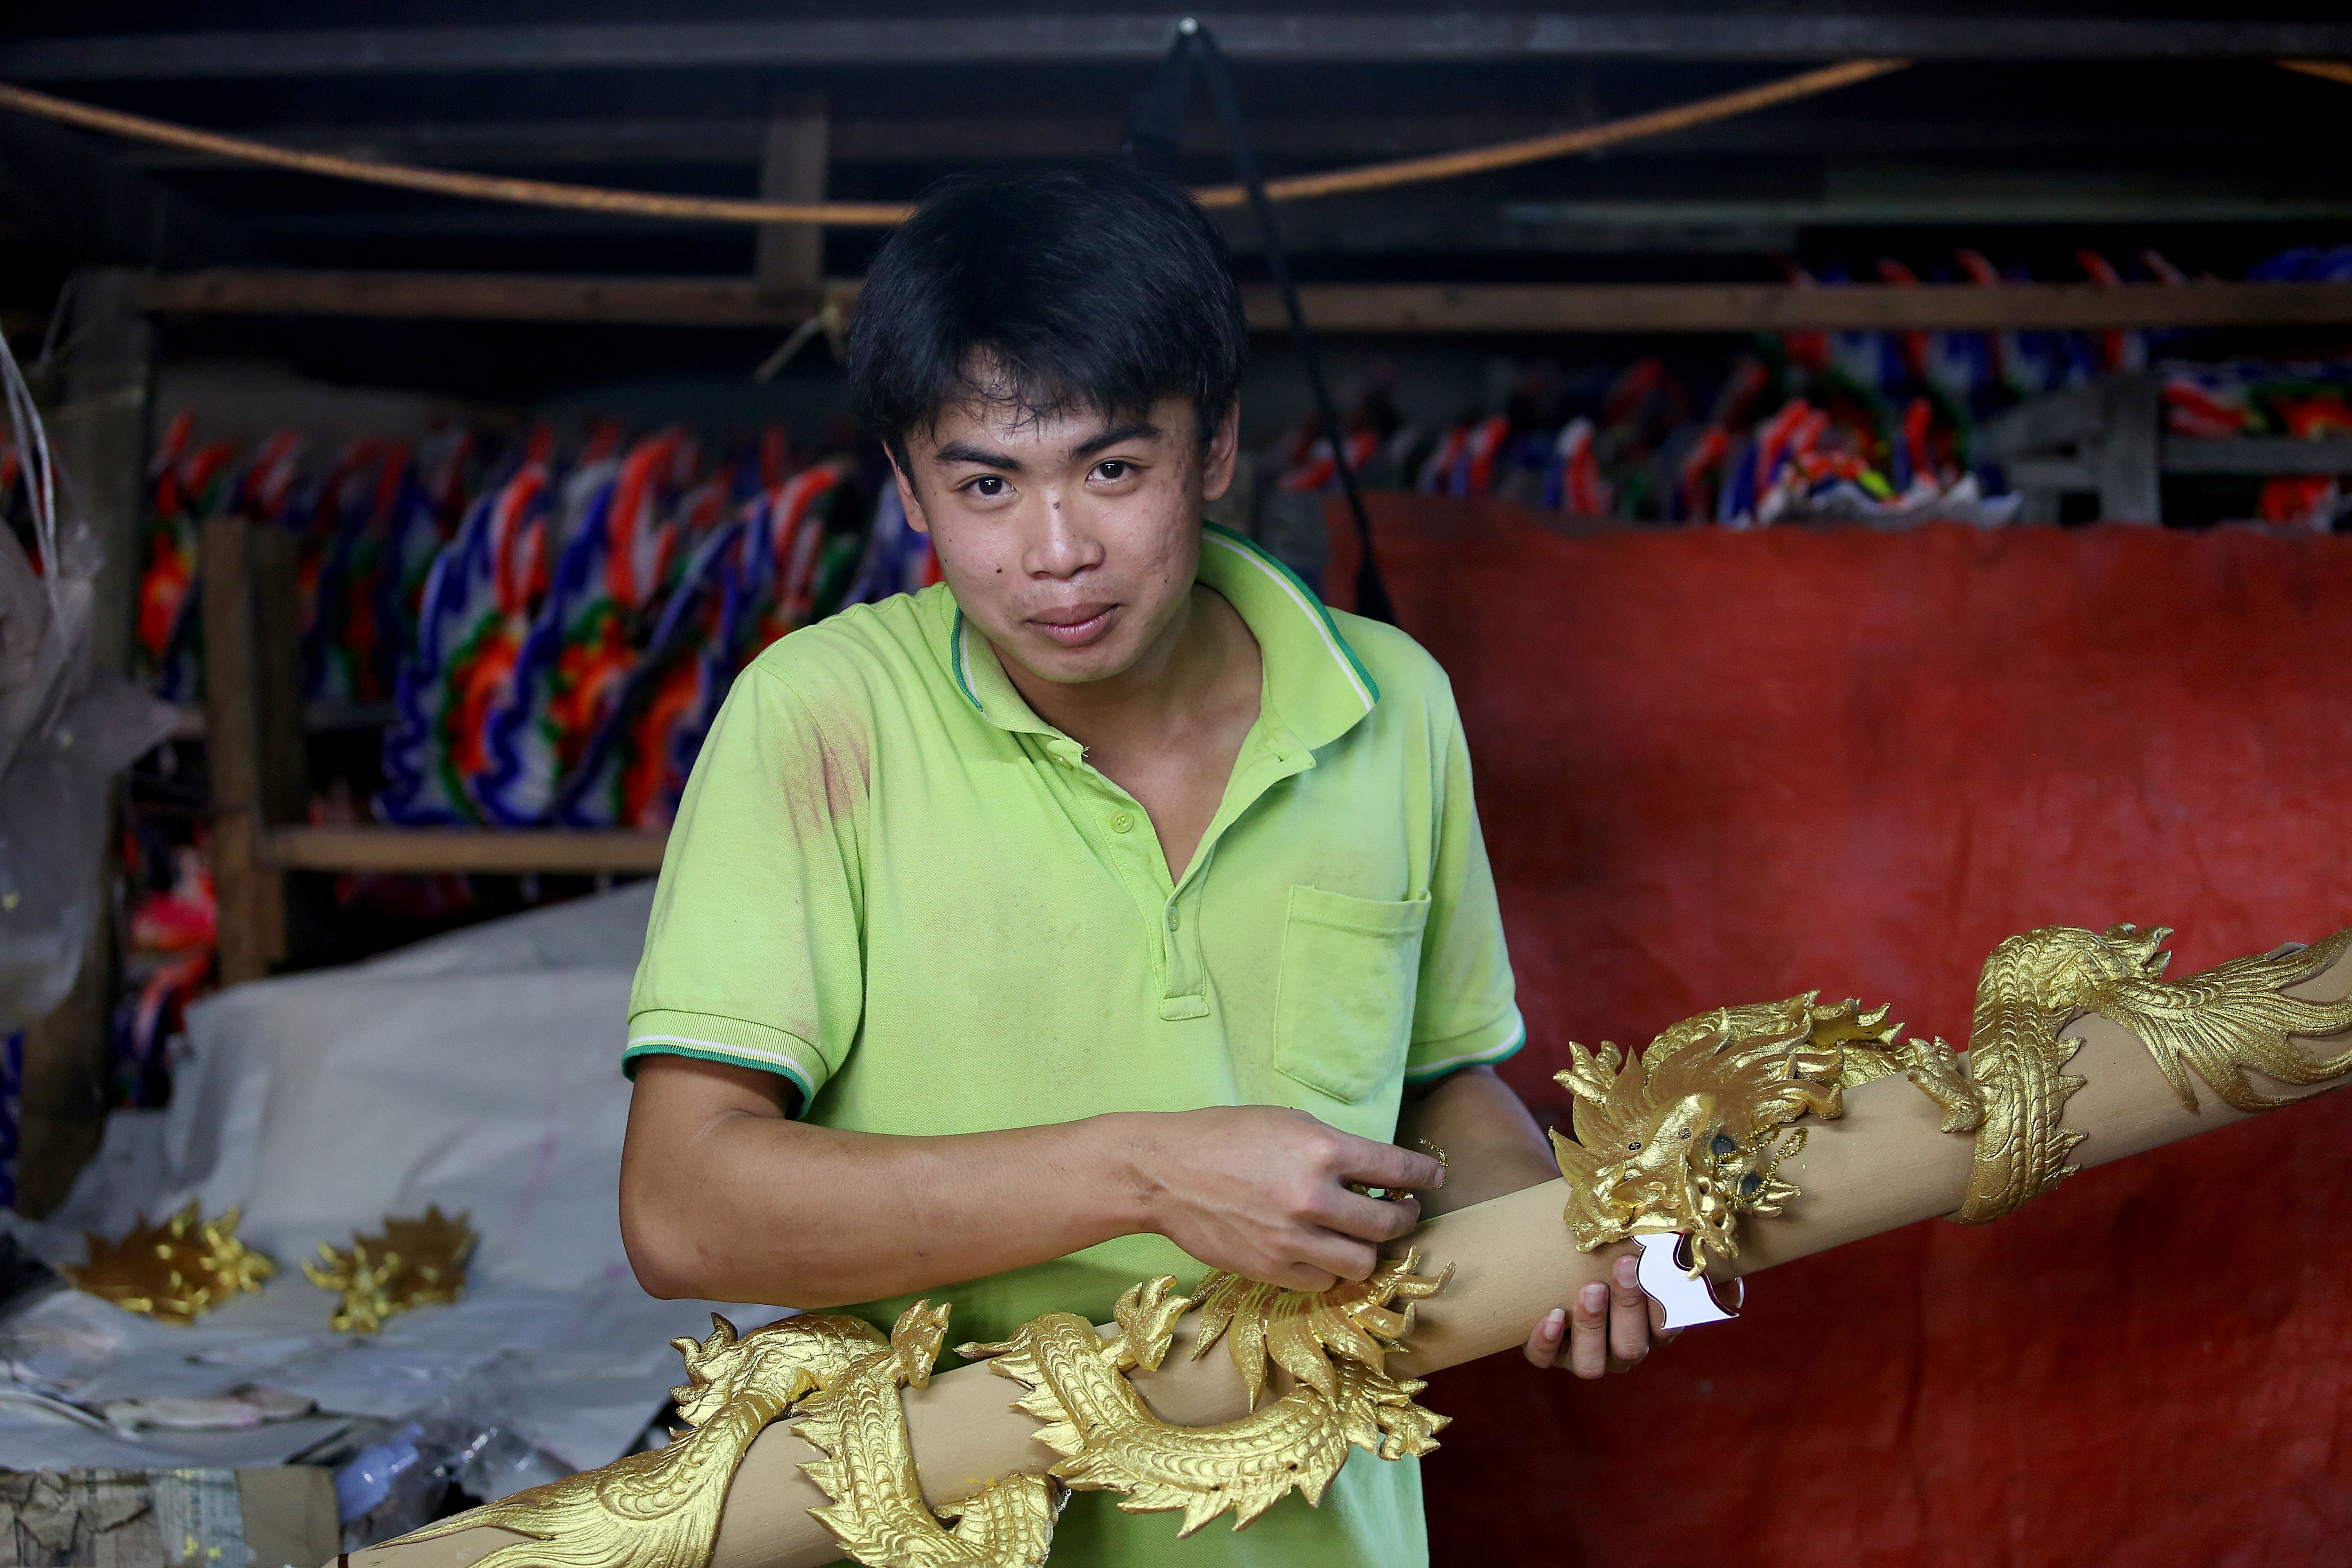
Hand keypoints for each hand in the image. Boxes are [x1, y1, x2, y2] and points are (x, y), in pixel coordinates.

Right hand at [1125, 1107, 1443, 1291]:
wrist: (1165, 1173)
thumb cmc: (1225, 1135)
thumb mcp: (1287, 1122)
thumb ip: (1334, 1148)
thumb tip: (1375, 1173)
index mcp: (1322, 1150)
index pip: (1398, 1169)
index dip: (1424, 1175)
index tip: (1433, 1178)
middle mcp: (1314, 1198)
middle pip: (1389, 1223)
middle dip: (1404, 1216)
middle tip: (1402, 1209)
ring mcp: (1293, 1240)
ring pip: (1362, 1262)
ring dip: (1369, 1248)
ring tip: (1361, 1235)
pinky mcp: (1271, 1270)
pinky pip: (1324, 1280)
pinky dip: (1331, 1267)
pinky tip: (1324, 1250)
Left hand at [1523, 1252, 1674, 1376]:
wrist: (1553, 1260)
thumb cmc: (1599, 1251)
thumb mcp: (1620, 1246)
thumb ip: (1636, 1239)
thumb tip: (1650, 1216)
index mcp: (1646, 1328)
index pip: (1664, 1329)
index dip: (1661, 1305)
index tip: (1655, 1268)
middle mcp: (1619, 1348)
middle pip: (1630, 1347)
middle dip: (1629, 1308)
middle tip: (1624, 1267)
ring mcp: (1584, 1356)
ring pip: (1592, 1363)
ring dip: (1593, 1325)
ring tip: (1590, 1290)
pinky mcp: (1550, 1355)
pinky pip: (1546, 1359)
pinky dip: (1547, 1341)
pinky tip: (1552, 1315)